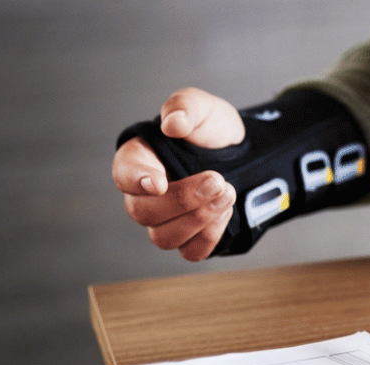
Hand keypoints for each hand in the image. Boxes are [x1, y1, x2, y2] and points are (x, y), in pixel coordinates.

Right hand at [112, 88, 244, 260]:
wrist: (246, 154)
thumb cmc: (212, 130)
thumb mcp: (202, 108)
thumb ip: (185, 108)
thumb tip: (173, 123)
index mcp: (139, 160)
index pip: (123, 176)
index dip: (137, 181)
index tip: (158, 183)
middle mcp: (145, 196)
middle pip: (143, 212)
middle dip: (183, 200)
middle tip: (216, 181)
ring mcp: (166, 221)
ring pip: (164, 237)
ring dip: (198, 218)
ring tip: (227, 193)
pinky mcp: (190, 239)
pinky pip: (191, 251)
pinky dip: (209, 235)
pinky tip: (226, 212)